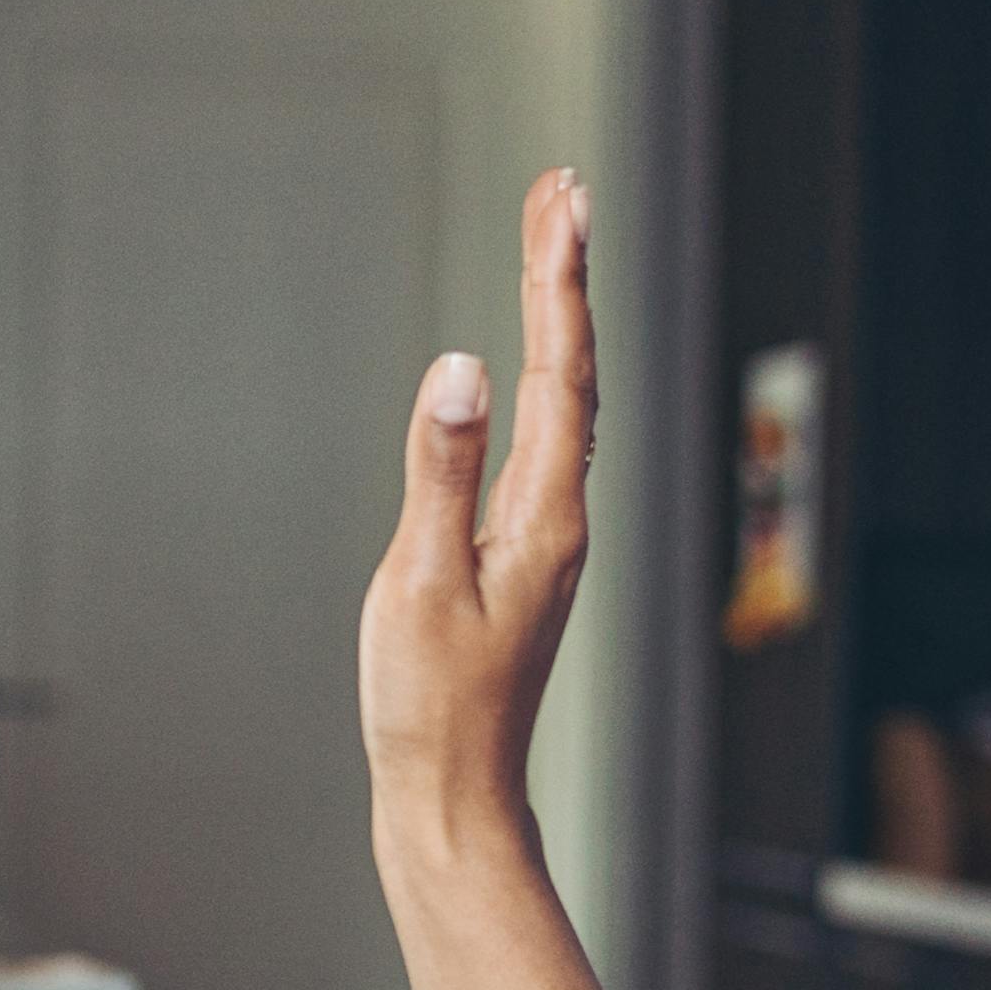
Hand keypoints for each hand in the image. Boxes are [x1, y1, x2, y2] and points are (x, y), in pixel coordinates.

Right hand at [359, 169, 594, 864]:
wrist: (452, 798)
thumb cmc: (430, 706)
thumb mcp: (418, 583)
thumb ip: (440, 471)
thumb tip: (462, 369)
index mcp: (544, 516)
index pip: (559, 372)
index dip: (556, 280)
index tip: (560, 201)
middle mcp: (560, 519)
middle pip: (572, 373)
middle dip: (564, 276)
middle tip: (560, 191)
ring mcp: (545, 539)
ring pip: (563, 404)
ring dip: (555, 320)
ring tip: (549, 249)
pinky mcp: (521, 559)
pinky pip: (542, 442)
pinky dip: (539, 380)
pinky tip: (529, 370)